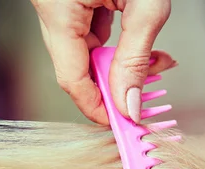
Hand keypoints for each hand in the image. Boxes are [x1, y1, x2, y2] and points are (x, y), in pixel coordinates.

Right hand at [31, 0, 174, 124]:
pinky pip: (86, 27)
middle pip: (77, 65)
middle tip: (147, 89)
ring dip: (118, 59)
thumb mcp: (146, 4)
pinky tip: (139, 37)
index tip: (122, 121)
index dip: (97, 106)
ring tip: (155, 60)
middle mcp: (49, 7)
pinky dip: (113, 38)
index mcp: (58, 10)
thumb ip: (136, 56)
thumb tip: (129, 104)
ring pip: (83, 47)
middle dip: (116, 80)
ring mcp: (56, 1)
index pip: (71, 79)